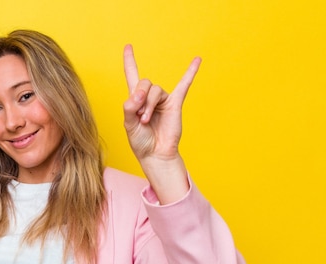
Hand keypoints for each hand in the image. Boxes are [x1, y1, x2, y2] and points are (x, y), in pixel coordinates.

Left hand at [123, 44, 200, 163]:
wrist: (155, 155)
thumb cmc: (140, 141)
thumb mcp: (128, 124)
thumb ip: (129, 107)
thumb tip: (140, 93)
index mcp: (135, 99)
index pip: (132, 75)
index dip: (129, 61)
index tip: (128, 47)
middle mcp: (149, 96)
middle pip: (144, 83)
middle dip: (140, 100)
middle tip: (140, 117)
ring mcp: (163, 100)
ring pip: (155, 90)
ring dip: (148, 106)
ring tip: (147, 121)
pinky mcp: (175, 103)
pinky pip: (184, 85)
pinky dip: (190, 72)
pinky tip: (197, 60)